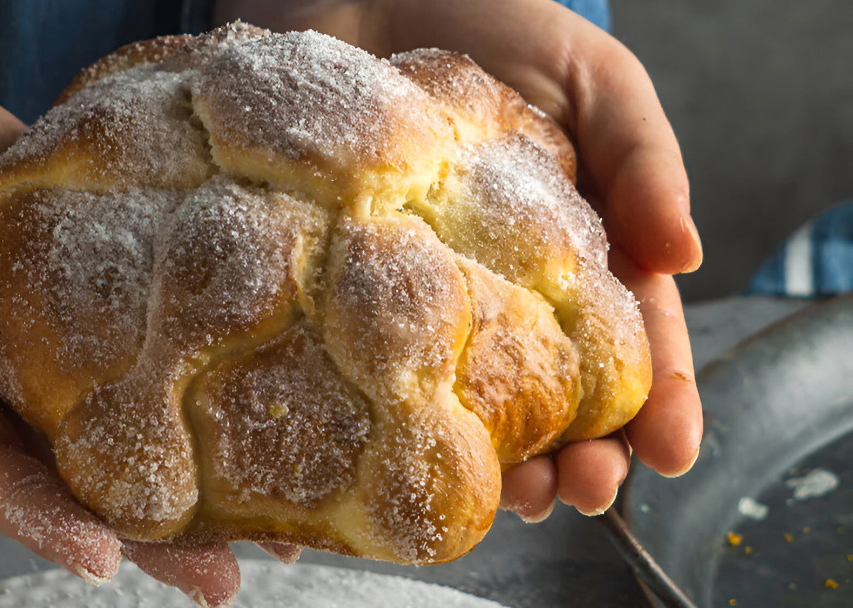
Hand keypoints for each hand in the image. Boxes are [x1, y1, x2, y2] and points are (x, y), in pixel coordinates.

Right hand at [0, 40, 238, 604]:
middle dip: (144, 528)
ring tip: (272, 517)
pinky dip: (191, 356)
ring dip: (191, 463)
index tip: (106, 557)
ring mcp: (40, 331)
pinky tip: (258, 378)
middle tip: (219, 577)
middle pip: (68, 466)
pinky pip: (139, 322)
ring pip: (119, 411)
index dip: (36, 515)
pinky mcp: (80, 277)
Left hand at [217, 0, 704, 519]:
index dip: (658, 400)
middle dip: (576, 454)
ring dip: (493, 462)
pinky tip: (394, 460)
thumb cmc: (494, 23)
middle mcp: (506, 288)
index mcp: (581, 251)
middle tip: (575, 490)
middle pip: (553, 394)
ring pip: (469, 401)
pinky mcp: (354, 286)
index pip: (634, 340)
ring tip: (504, 497)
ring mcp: (429, 293)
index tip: (668, 449)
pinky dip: (384, 422)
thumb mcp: (595, 79)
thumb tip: (684, 253)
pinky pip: (372, 365)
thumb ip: (644, 159)